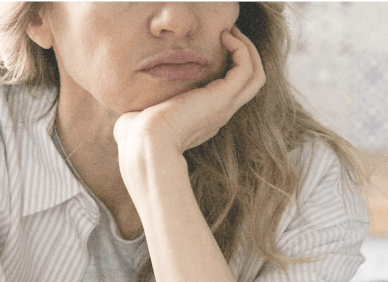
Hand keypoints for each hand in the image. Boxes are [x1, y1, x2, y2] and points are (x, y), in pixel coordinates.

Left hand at [113, 27, 264, 157]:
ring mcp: (224, 107)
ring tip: (230, 31)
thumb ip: (148, 111)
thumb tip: (132, 113)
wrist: (145, 143)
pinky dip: (241, 49)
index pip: (231, 90)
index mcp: (205, 117)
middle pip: (251, 82)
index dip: (228, 65)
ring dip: (247, 48)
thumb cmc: (139, 133)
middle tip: (229, 32)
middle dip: (245, 53)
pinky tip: (223, 37)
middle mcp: (220, 112)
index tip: (214, 44)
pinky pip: (246, 69)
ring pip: (255, 75)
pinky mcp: (222, 98)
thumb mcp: (149, 117)